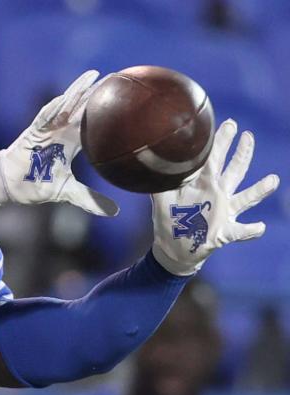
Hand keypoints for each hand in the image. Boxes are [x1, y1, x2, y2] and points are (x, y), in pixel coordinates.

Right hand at [0, 70, 117, 216]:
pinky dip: (55, 107)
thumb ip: (90, 199)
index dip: (109, 111)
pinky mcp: (33, 131)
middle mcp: (62, 131)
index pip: (94, 123)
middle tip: (117, 77)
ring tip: (94, 76)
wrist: (10, 187)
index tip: (128, 100)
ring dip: (78, 91)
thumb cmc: (37, 185)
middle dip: (98, 92)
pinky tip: (66, 97)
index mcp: (72, 142)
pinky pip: (45, 116)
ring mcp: (48, 129)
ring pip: (66, 105)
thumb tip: (114, 211)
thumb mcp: (68, 192)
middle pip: (83, 108)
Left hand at [151, 119, 279, 275]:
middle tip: (247, 136)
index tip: (230, 125)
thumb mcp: (161, 199)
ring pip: (246, 197)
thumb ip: (156, 181)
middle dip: (242, 153)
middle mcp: (219, 192)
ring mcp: (225, 211)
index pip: (215, 158)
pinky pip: (241, 231)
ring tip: (273, 181)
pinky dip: (251, 230)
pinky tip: (260, 227)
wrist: (173, 248)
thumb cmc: (170, 220)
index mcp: (204, 182)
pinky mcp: (225, 231)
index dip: (222, 142)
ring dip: (259, 190)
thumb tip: (142, 160)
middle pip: (234, 169)